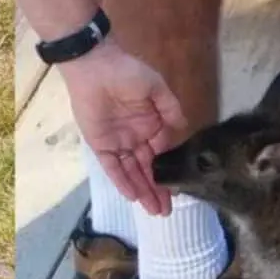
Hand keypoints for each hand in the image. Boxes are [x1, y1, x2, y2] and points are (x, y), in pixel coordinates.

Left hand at [60, 39, 186, 215]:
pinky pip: (113, 168)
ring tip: (154, 211)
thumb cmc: (127, 72)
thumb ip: (170, 109)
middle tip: (166, 211)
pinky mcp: (101, 146)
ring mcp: (118, 143)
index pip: (162, 154)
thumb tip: (184, 127)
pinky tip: (133, 197)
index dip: (169, 172)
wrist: (94, 67)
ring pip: (132, 173)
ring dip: (143, 191)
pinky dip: (122, 181)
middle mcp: (137, 138)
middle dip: (157, 190)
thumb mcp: (156, 87)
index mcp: (152, 124)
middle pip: (148, 169)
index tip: (179, 190)